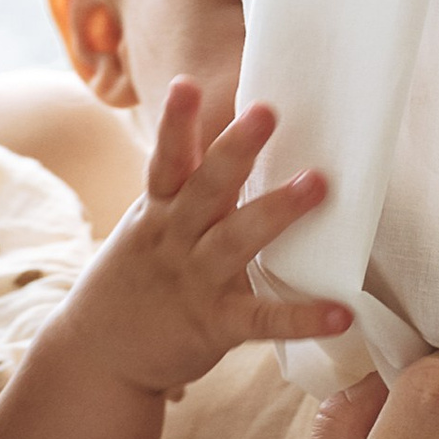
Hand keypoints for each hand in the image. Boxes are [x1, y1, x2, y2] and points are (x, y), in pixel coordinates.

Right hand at [51, 82, 352, 399]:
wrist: (99, 355)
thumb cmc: (139, 278)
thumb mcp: (149, 226)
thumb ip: (185, 188)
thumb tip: (232, 137)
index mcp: (159, 211)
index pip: (166, 159)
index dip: (174, 122)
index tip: (185, 83)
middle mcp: (175, 239)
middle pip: (205, 187)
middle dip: (234, 149)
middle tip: (266, 111)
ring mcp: (194, 281)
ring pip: (236, 240)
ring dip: (277, 211)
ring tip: (317, 184)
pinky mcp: (214, 325)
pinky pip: (262, 319)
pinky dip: (301, 317)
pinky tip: (339, 314)